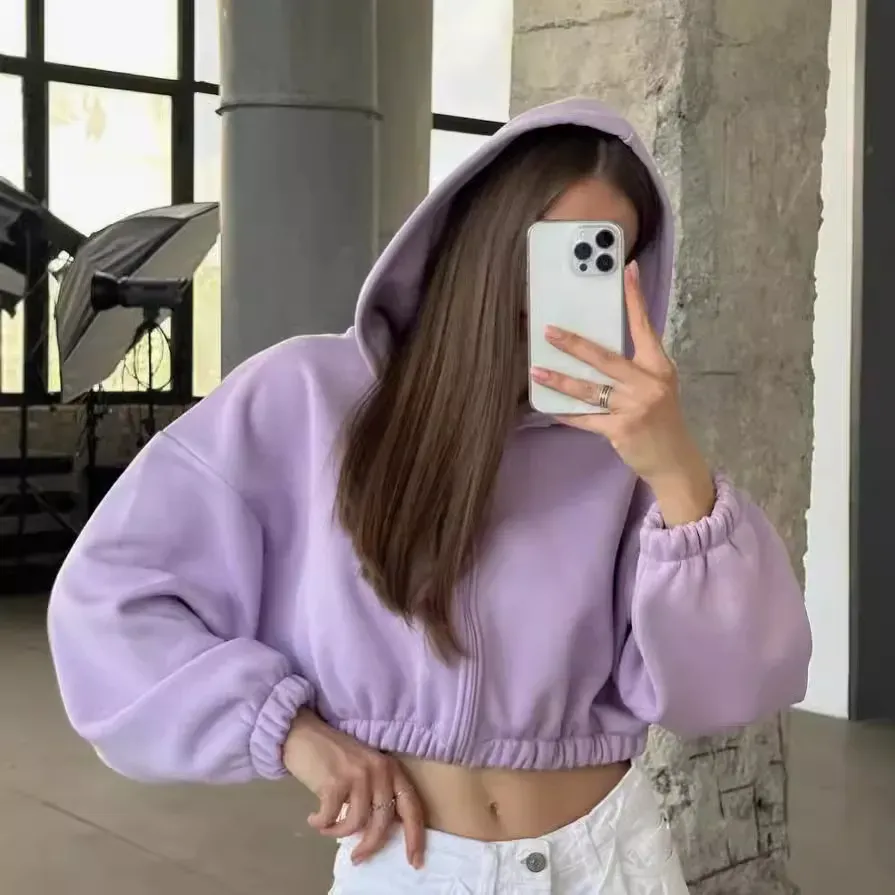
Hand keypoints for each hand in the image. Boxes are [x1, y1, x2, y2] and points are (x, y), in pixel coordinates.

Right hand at [283, 710, 424, 867]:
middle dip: (370, 846)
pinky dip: (322, 824)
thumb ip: (376, 794)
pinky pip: (332, 818)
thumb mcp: (365, 770)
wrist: (305, 733)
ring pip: (356, 823)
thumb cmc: (335, 755)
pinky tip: (314, 818)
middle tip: (357, 857)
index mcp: (391, 769)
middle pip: (383, 822)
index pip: (411, 806)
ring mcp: (358, 775)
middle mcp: (379, 770)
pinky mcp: (335, 781)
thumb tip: (379, 833)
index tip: (415, 861)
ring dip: (339, 832)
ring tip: (327, 827)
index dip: (415, 836)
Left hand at [530, 261, 714, 524]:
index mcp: (659, 367)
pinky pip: (586, 418)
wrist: (674, 460)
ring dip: (560, 380)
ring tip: (537, 372)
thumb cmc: (661, 419)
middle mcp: (648, 383)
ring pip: (589, 389)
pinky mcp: (620, 429)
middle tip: (549, 332)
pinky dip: (566, 413)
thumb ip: (634, 369)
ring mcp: (634, 407)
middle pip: (605, 358)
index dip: (635, 299)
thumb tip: (594, 350)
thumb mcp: (657, 387)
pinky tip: (549, 407)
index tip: (627, 271)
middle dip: (574, 344)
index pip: (644, 327)